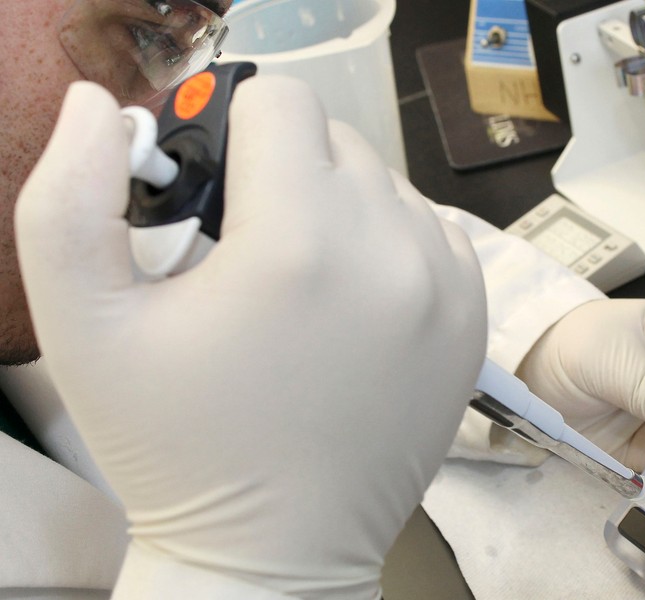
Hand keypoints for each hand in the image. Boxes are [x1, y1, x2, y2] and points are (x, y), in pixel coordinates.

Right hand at [16, 79, 486, 598]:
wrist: (278, 550)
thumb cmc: (179, 447)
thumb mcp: (85, 324)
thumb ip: (68, 198)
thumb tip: (97, 107)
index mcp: (299, 241)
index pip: (278, 100)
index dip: (227, 133)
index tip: (210, 196)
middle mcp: (391, 251)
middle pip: (333, 138)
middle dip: (280, 174)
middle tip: (242, 255)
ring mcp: (445, 285)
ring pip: (384, 182)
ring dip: (336, 209)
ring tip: (295, 288)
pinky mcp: (473, 316)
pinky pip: (430, 229)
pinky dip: (388, 245)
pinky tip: (348, 303)